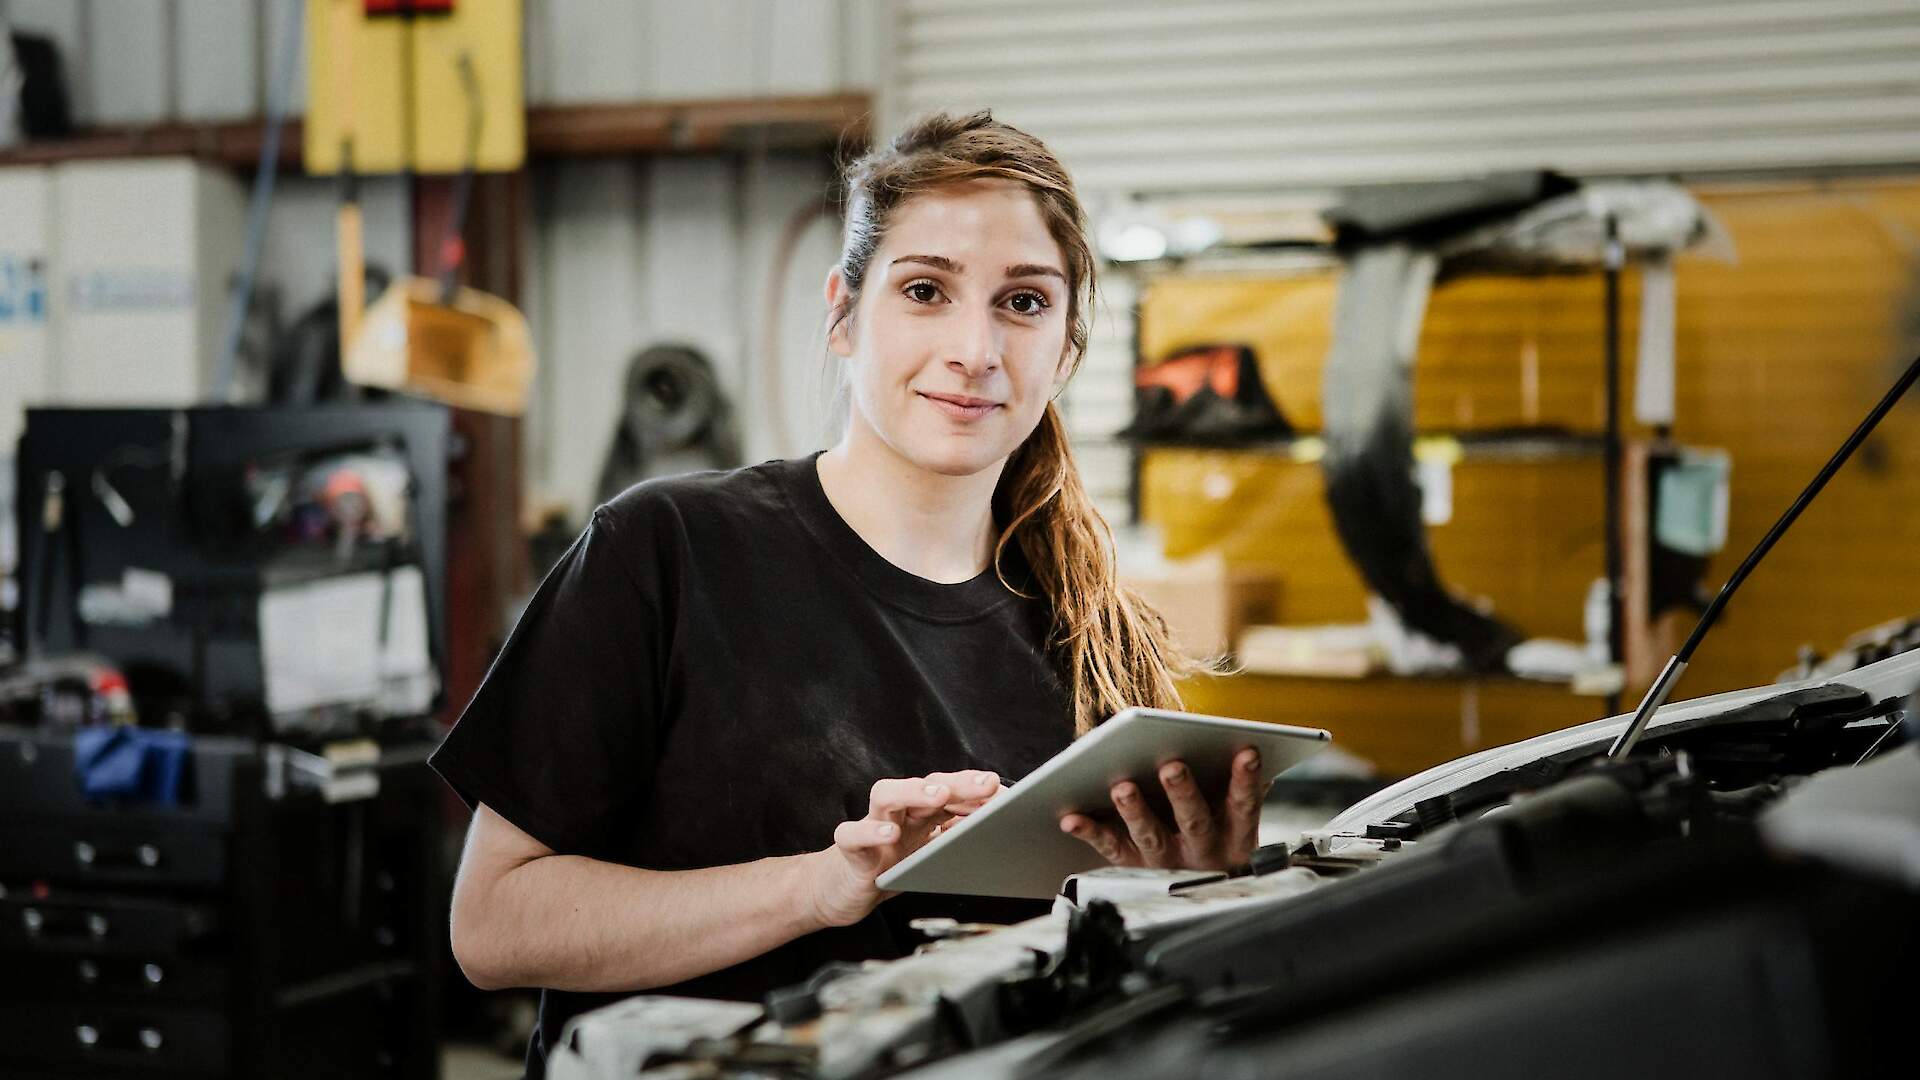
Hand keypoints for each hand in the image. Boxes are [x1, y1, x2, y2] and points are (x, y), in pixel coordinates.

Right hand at [805, 770, 1002, 927]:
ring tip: (939, 797)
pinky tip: (890, 834)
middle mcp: (898, 812)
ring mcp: (872, 825)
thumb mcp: (929, 855)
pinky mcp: (849, 849)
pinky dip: (871, 832)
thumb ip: (955, 841)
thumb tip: (996, 833)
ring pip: (887, 794)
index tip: (1004, 791)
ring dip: (914, 791)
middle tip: (987, 784)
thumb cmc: (891, 866)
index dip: (976, 790)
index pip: (950, 791)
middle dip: (958, 783)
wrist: (842, 889)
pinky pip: (853, 834)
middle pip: (925, 785)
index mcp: (921, 813)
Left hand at [1059, 749, 1262, 870]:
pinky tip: (1071, 818)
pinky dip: (1090, 832)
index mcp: (1234, 835)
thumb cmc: (1215, 831)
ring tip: (1123, 788)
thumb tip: (1246, 745)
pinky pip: (1111, 849)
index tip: (1247, 752)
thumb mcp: (1234, 815)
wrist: (1201, 892)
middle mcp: (1202, 852)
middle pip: (1194, 822)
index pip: (1243, 805)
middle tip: (1172, 767)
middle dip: (1183, 794)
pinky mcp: (1133, 865)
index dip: (1247, 781)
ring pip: (1151, 837)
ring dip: (1136, 811)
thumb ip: (1238, 785)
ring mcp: (1167, 861)